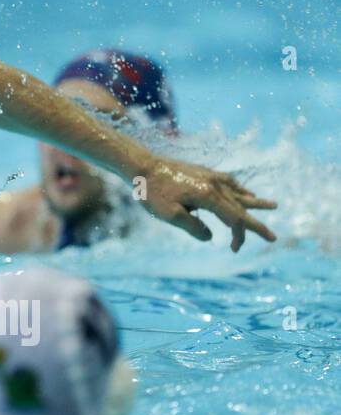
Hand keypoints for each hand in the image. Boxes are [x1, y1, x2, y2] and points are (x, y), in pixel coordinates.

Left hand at [137, 157, 276, 251]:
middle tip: (273, 237)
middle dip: (256, 224)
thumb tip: (210, 236)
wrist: (141, 165)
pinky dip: (239, 190)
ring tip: (272, 205)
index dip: (239, 236)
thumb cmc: (152, 192)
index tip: (234, 249)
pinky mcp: (203, 172)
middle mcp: (214, 185)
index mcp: (208, 196)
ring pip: (238, 193)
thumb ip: (193, 227)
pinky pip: (229, 182)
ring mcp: (210, 176)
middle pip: (241, 208)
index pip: (234, 220)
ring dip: (255, 202)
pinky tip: (244, 192)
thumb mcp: (170, 215)